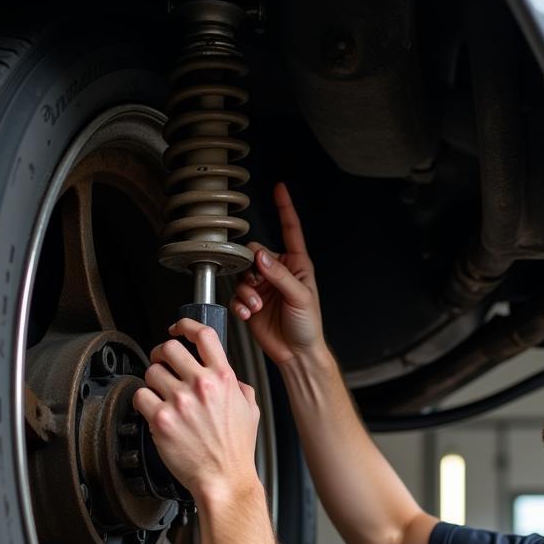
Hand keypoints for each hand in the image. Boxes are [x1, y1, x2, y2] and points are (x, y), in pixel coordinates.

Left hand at [132, 319, 260, 504]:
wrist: (225, 479)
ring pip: (151, 371)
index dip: (186, 326)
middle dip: (162, 354)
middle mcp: (201, 386)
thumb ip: (238, 387)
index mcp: (224, 379)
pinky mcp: (161, 419)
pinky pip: (140, 395)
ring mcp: (180, 401)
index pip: (203, 335)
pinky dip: (143, 401)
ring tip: (161, 394)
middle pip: (169, 348)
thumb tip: (228, 376)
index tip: (178, 330)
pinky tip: (154, 410)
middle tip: (162, 364)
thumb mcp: (251, 411)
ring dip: (153, 381)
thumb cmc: (236, 451)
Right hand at [233, 182, 323, 366]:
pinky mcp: (250, 303)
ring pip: (241, 275)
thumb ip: (280, 275)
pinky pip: (235, 295)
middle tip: (257, 287)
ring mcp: (262, 287)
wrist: (297, 353)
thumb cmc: (308, 326)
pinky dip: (239, 304)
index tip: (279, 189)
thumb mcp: (300, 297)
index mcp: (296, 265)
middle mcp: (278, 272)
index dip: (284, 209)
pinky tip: (248, 314)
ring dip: (245, 292)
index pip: (290, 230)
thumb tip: (261, 256)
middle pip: (253, 253)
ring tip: (255, 307)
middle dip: (251, 270)